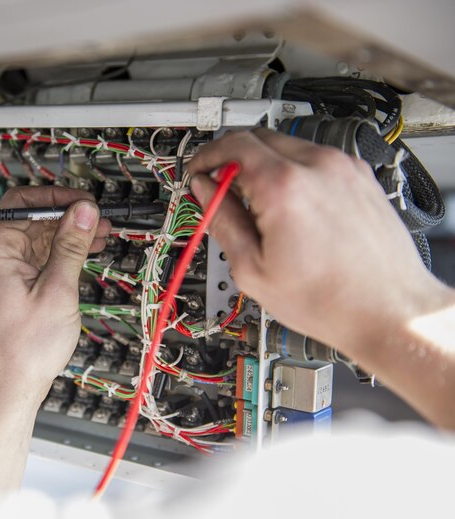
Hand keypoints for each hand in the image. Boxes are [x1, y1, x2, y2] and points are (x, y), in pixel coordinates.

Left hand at [0, 186, 110, 398]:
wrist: (7, 386)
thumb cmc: (24, 349)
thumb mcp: (58, 290)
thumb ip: (70, 245)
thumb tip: (82, 211)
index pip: (24, 201)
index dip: (58, 197)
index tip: (87, 204)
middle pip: (29, 217)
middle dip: (66, 216)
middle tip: (98, 221)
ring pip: (33, 237)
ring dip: (65, 235)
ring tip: (98, 237)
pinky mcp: (4, 285)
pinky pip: (31, 257)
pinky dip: (55, 254)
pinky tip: (81, 255)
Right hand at [186, 128, 445, 351]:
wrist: (391, 312)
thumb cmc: (332, 301)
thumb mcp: (253, 270)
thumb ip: (222, 221)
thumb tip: (205, 192)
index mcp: (285, 187)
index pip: (232, 146)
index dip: (206, 156)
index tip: (199, 172)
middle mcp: (318, 167)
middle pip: (258, 136)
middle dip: (230, 157)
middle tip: (220, 187)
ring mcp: (344, 169)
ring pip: (287, 145)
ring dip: (262, 164)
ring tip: (257, 205)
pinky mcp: (361, 178)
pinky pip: (315, 160)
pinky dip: (293, 172)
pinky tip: (290, 208)